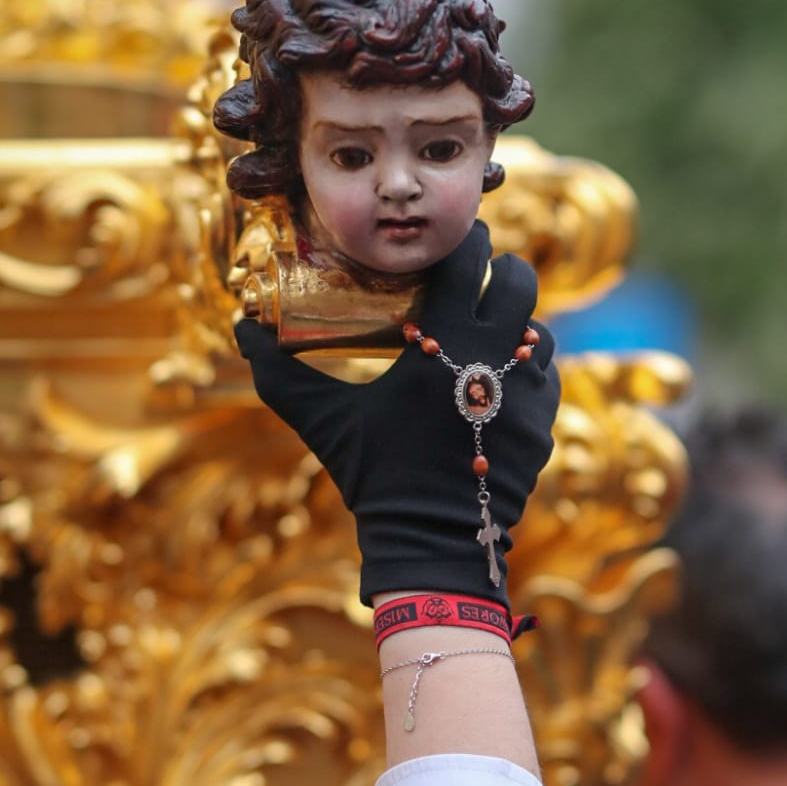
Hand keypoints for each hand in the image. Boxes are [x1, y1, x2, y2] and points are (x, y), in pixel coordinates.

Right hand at [235, 222, 559, 605]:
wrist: (431, 543)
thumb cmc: (374, 477)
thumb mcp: (323, 421)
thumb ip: (280, 373)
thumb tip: (240, 330)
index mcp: (445, 344)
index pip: (470, 261)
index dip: (464, 242)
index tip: (452, 245)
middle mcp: (496, 359)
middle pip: (520, 281)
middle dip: (502, 272)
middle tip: (477, 281)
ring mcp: (528, 394)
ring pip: (539, 330)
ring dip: (517, 323)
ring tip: (487, 334)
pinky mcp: (544, 425)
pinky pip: (546, 377)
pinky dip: (527, 371)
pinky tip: (499, 381)